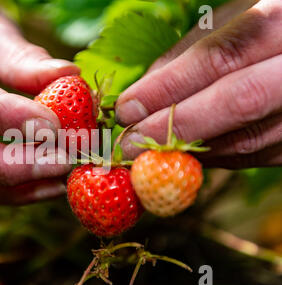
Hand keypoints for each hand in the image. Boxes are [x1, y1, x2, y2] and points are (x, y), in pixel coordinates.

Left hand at [116, 0, 281, 168]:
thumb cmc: (270, 28)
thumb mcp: (234, 19)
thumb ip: (193, 50)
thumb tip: (144, 93)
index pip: (220, 57)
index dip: (167, 87)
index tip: (127, 109)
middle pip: (238, 101)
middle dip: (173, 125)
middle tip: (129, 144)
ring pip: (248, 138)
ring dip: (189, 148)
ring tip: (149, 152)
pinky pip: (258, 155)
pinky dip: (215, 156)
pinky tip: (185, 152)